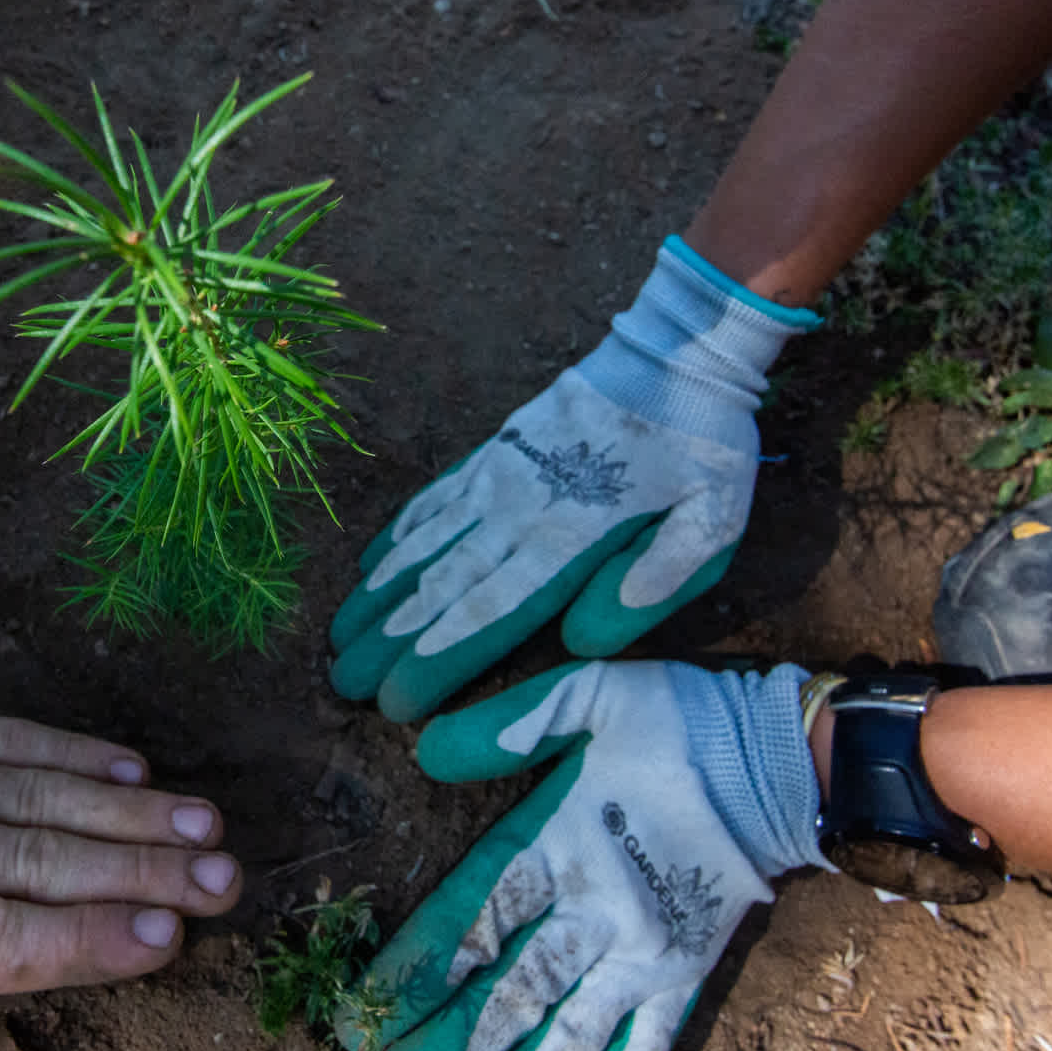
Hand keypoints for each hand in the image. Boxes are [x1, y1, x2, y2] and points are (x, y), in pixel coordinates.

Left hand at [0, 562, 242, 1050]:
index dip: (76, 942)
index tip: (160, 941)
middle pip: (35, 864)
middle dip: (140, 877)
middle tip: (228, 888)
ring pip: (38, 797)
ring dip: (130, 814)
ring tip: (211, 832)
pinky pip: (4, 736)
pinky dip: (72, 751)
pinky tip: (133, 763)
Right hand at [330, 238, 815, 720]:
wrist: (677, 348)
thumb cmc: (702, 443)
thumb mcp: (712, 518)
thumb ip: (656, 579)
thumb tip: (582, 638)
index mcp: (569, 536)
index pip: (488, 611)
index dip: (437, 660)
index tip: (397, 702)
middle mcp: (518, 507)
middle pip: (440, 585)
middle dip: (389, 640)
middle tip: (344, 683)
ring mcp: (500, 475)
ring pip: (424, 542)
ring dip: (379, 592)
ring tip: (339, 634)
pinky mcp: (497, 449)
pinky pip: (434, 498)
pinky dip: (399, 533)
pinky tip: (371, 562)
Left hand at [350, 660, 824, 1050]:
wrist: (781, 762)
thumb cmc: (683, 721)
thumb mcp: (590, 693)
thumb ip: (515, 722)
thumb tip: (429, 746)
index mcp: (564, 845)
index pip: (488, 911)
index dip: (441, 954)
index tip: (405, 991)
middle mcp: (597, 909)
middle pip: (522, 984)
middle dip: (475, 1029)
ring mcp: (643, 950)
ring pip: (575, 1025)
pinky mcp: (687, 970)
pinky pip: (650, 1041)